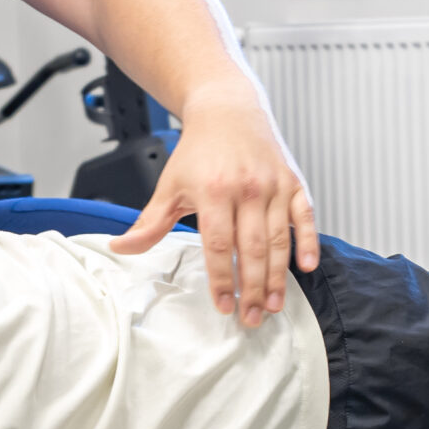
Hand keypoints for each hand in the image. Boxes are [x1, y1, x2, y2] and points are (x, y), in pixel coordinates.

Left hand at [110, 80, 318, 327]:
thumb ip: (149, 223)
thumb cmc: (198, 151)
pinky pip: (305, 217)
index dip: (222, 279)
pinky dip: (308, 242)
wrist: (227, 110)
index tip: (223, 306)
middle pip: (252, 249)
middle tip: (251, 318)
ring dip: (278, 277)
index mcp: (213, 190)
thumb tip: (120, 248)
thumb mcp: (169, 185)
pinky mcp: (293, 182)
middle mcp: (247, 188)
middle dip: (252, 288)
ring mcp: (273, 185)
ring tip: (273, 305)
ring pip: (279, 240)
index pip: (219, 245)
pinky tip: (307, 267)